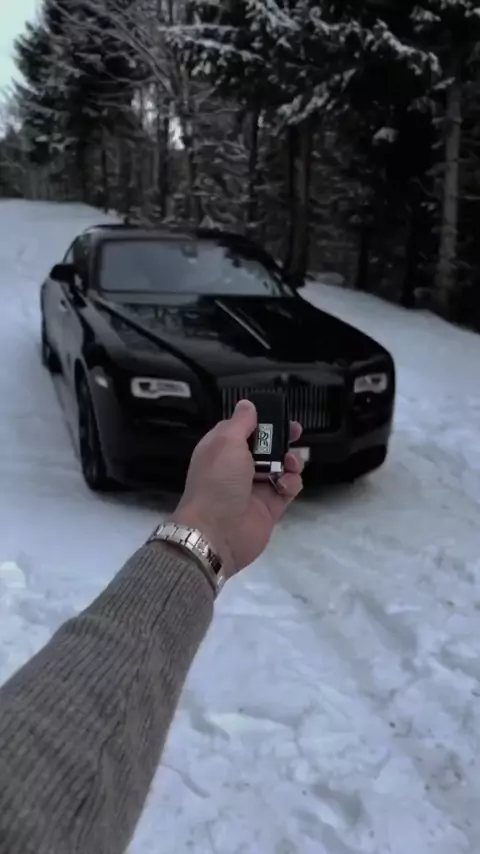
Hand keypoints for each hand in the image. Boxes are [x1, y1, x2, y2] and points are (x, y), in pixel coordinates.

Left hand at [173, 400, 303, 577]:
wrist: (217, 532)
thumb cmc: (218, 481)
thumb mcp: (225, 442)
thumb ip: (240, 422)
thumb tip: (247, 404)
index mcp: (222, 449)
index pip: (243, 429)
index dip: (260, 420)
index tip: (277, 415)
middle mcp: (238, 466)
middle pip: (266, 446)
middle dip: (281, 437)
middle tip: (295, 432)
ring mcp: (256, 487)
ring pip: (281, 465)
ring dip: (291, 460)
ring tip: (291, 463)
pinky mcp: (271, 506)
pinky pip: (288, 488)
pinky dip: (292, 483)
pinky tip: (286, 484)